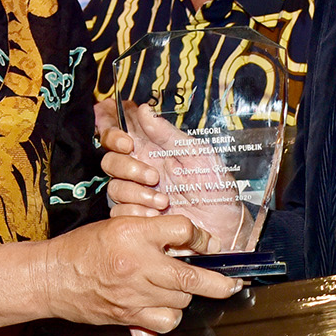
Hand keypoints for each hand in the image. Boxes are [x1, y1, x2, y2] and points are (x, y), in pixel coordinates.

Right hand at [0, 214, 243, 335]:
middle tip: (233, 285)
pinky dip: (166, 322)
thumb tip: (186, 242)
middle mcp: (137, 266)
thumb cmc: (81, 250)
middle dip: (217, 283)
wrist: (50, 277)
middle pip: (190, 278)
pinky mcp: (126, 317)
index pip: (182, 231)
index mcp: (134, 235)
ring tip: (179, 294)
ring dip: (185, 301)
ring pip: (179, 306)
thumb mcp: (117, 227)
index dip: (200, 236)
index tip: (207, 242)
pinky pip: (160, 326)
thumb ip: (151, 233)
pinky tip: (162, 314)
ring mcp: (132, 296)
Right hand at [98, 113, 250, 249]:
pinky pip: (120, 213)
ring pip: (115, 188)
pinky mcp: (138, 217)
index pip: (119, 137)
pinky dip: (136, 214)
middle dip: (128, 168)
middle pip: (110, 162)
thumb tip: (145, 110)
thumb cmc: (216, 187)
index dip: (114, 136)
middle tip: (153, 176)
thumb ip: (168, 135)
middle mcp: (141, 171)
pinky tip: (156, 217)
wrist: (225, 225)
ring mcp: (138, 195)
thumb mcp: (197, 155)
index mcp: (152, 151)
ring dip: (137, 194)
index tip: (128, 143)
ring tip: (164, 202)